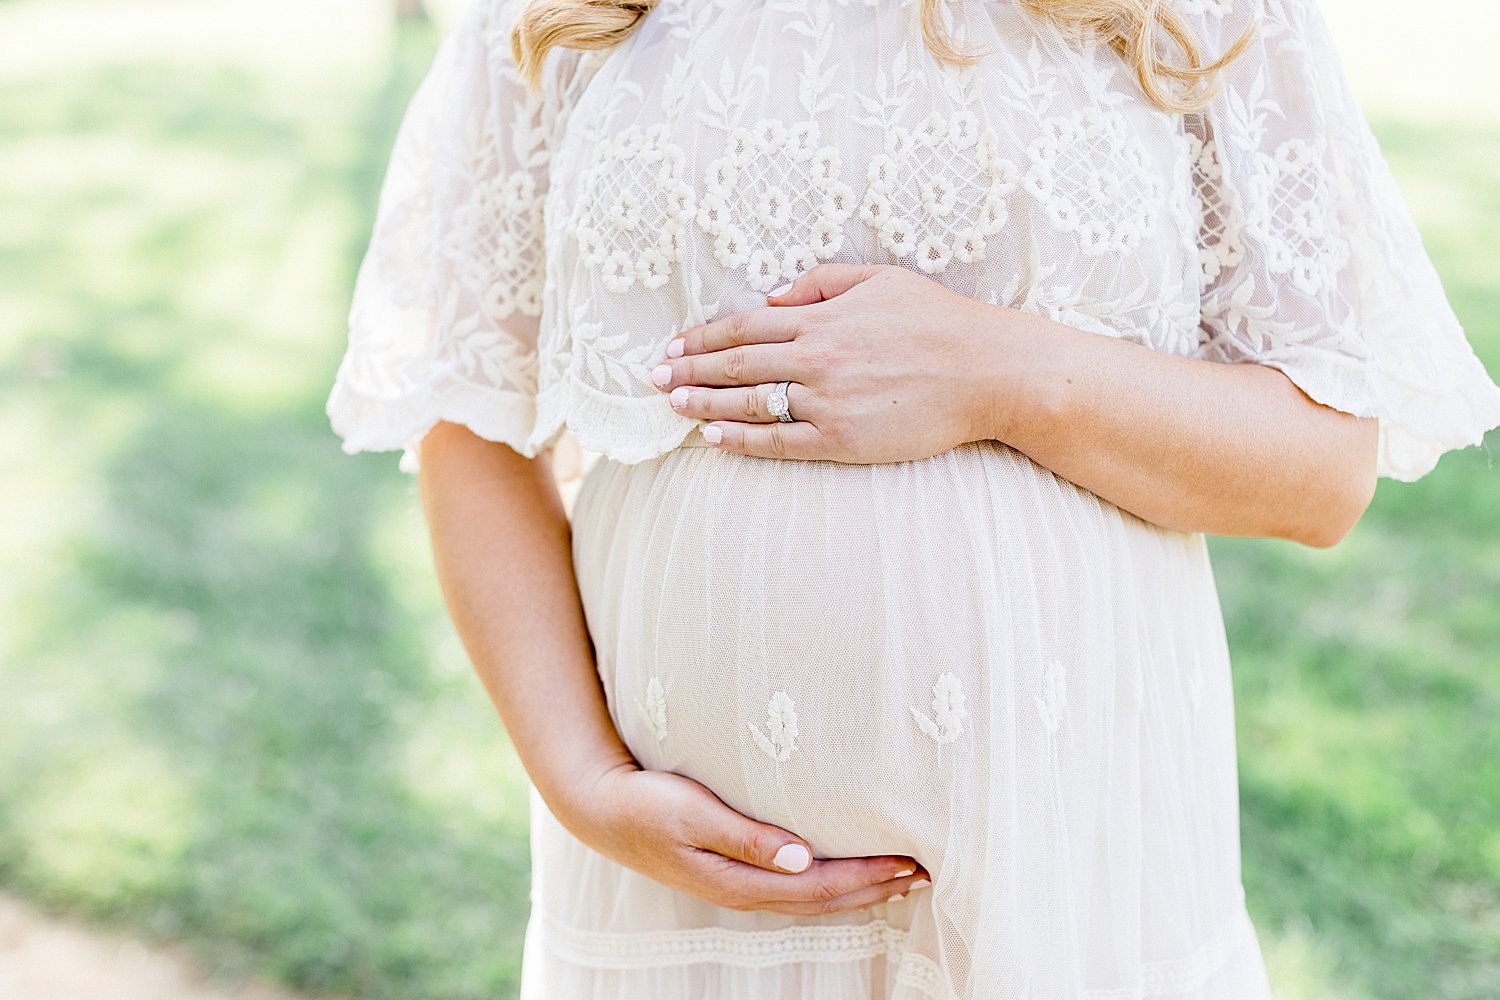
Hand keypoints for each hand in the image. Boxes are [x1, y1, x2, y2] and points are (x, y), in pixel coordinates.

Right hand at [565, 762, 930, 914]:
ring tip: (901, 880)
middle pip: (825, 899)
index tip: (911, 863)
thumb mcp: (692, 813)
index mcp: (739, 880)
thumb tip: (804, 859)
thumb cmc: (645, 802)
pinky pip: (796, 889)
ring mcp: (738, 886)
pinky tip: (846, 874)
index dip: (868, 878)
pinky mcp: (733, 873)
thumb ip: (748, 837)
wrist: (600, 809)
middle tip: (927, 874)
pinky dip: (831, 884)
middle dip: (877, 888)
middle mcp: (745, 891)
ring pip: (814, 898)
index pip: (820, 886)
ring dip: (860, 889)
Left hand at [650, 262, 1034, 462]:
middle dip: (689, 371)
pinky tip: (714, 440)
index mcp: (822, 317)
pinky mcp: (842, 440)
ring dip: (704, 405)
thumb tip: (769, 294)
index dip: (702, 338)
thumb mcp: (878, 279)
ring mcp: (827, 401)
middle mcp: (817, 358)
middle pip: (735, 364)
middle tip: (655, 379)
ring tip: (674, 406)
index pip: (744, 325)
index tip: (673, 346)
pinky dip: (741, 441)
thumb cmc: (938, 321)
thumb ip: (820, 282)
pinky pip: (779, 442)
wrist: (987, 371)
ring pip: (749, 403)